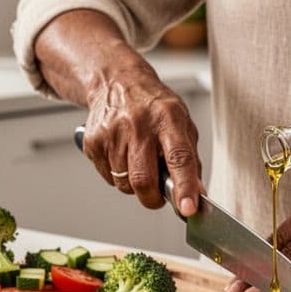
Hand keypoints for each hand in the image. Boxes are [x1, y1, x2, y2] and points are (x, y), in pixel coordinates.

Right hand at [82, 69, 202, 213]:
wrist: (117, 82)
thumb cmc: (154, 107)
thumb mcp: (182, 124)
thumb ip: (190, 160)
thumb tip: (197, 195)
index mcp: (168, 118)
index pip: (179, 158)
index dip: (184, 187)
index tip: (188, 209)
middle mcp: (138, 124)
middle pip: (143, 179)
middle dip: (152, 198)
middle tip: (158, 195)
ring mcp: (112, 133)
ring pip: (124, 184)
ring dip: (134, 185)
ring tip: (139, 163)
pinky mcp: (93, 141)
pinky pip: (108, 178)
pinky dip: (118, 176)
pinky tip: (122, 155)